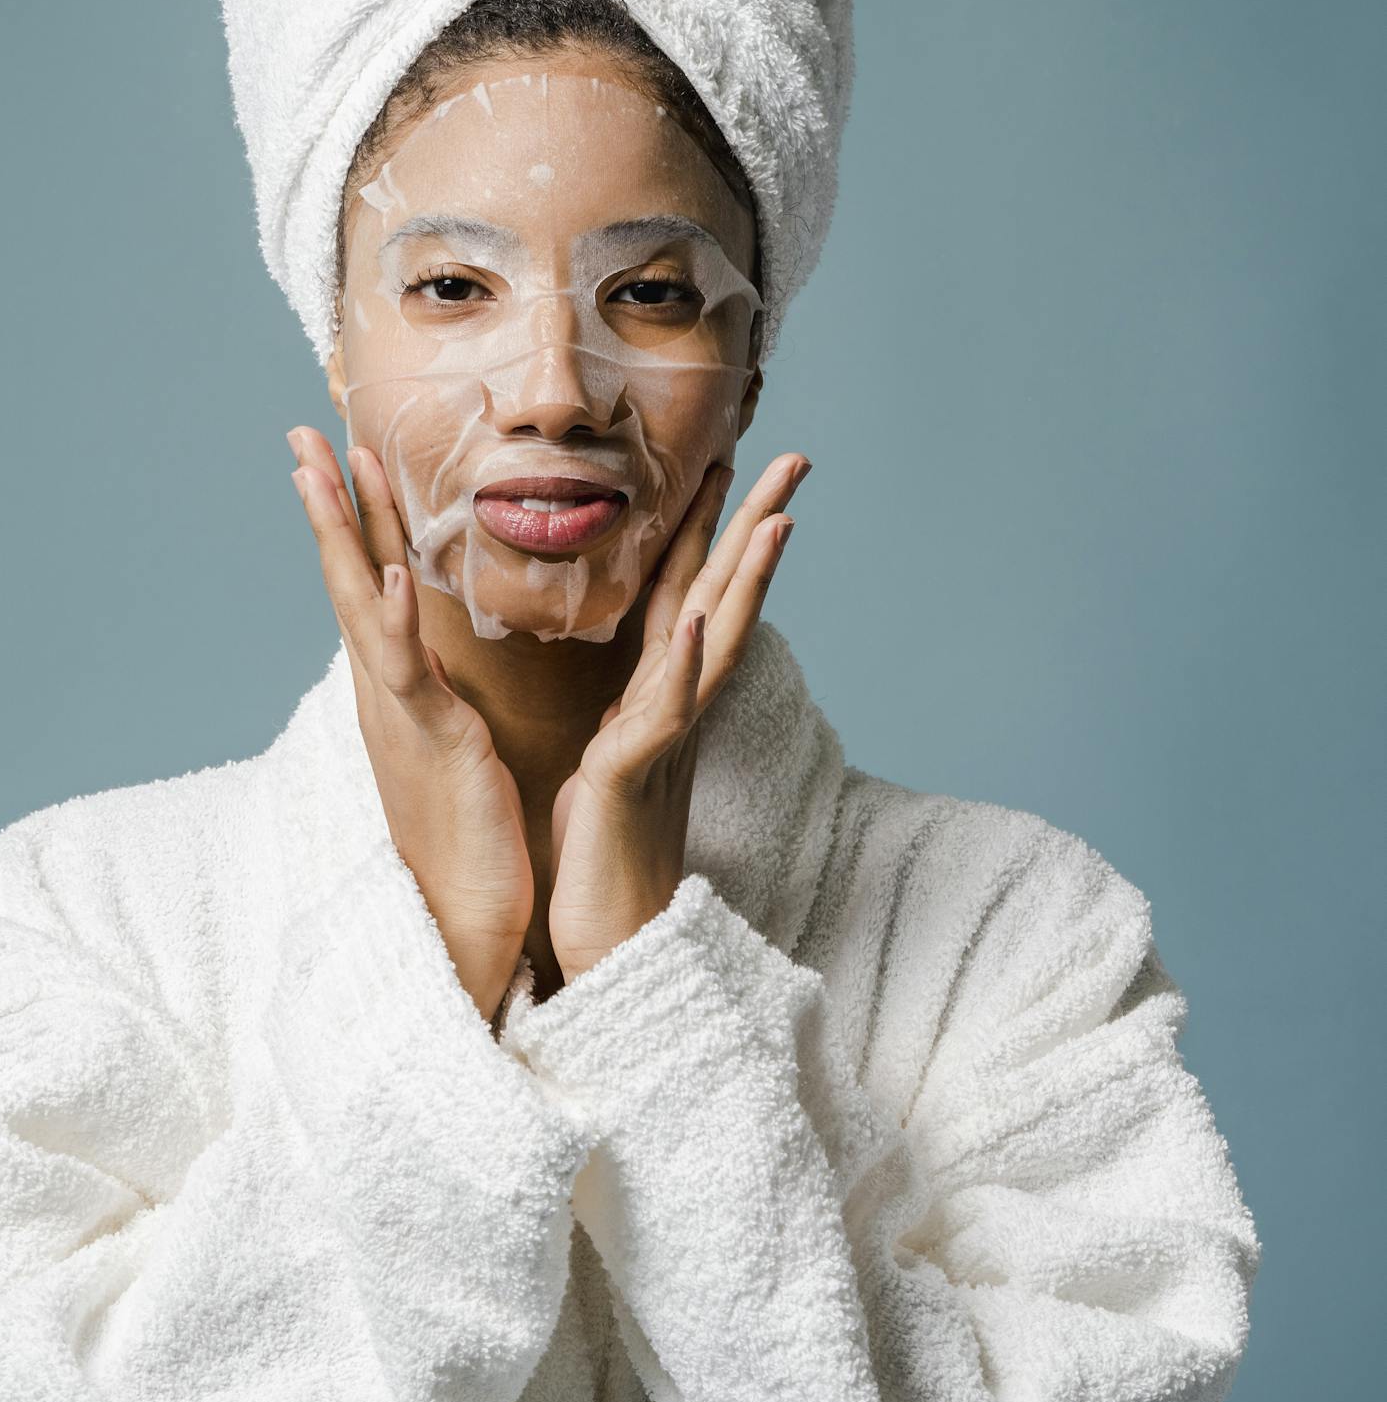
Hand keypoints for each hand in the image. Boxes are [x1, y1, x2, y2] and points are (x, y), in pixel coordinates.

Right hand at [288, 428, 533, 1024]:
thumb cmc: (465, 832)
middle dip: (325, 500)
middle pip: (348, 576)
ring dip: (342, 534)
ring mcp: (397, 711)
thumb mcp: (450, 740)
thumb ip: (434, 691)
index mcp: (395, 682)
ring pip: (362, 605)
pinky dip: (400, 621)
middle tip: (302, 430)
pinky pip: (407, 672)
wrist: (463, 915)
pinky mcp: (428, 740)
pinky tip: (400, 574)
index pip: (369, 579)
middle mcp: (382, 688)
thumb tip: (428, 655)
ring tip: (326, 468)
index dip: (353, 515)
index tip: (338, 450)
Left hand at [546, 452, 807, 984]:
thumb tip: (638, 678)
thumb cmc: (602, 857)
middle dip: (760, 526)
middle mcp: (675, 709)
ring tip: (776, 519)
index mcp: (659, 696)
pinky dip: (681, 668)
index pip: (693, 592)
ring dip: (747, 581)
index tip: (729, 461)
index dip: (712, 528)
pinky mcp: (631, 779)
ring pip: (714, 646)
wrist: (609, 943)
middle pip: (726, 601)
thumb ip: (631, 714)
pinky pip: (661, 718)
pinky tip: (693, 624)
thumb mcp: (611, 762)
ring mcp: (662, 742)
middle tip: (799, 457)